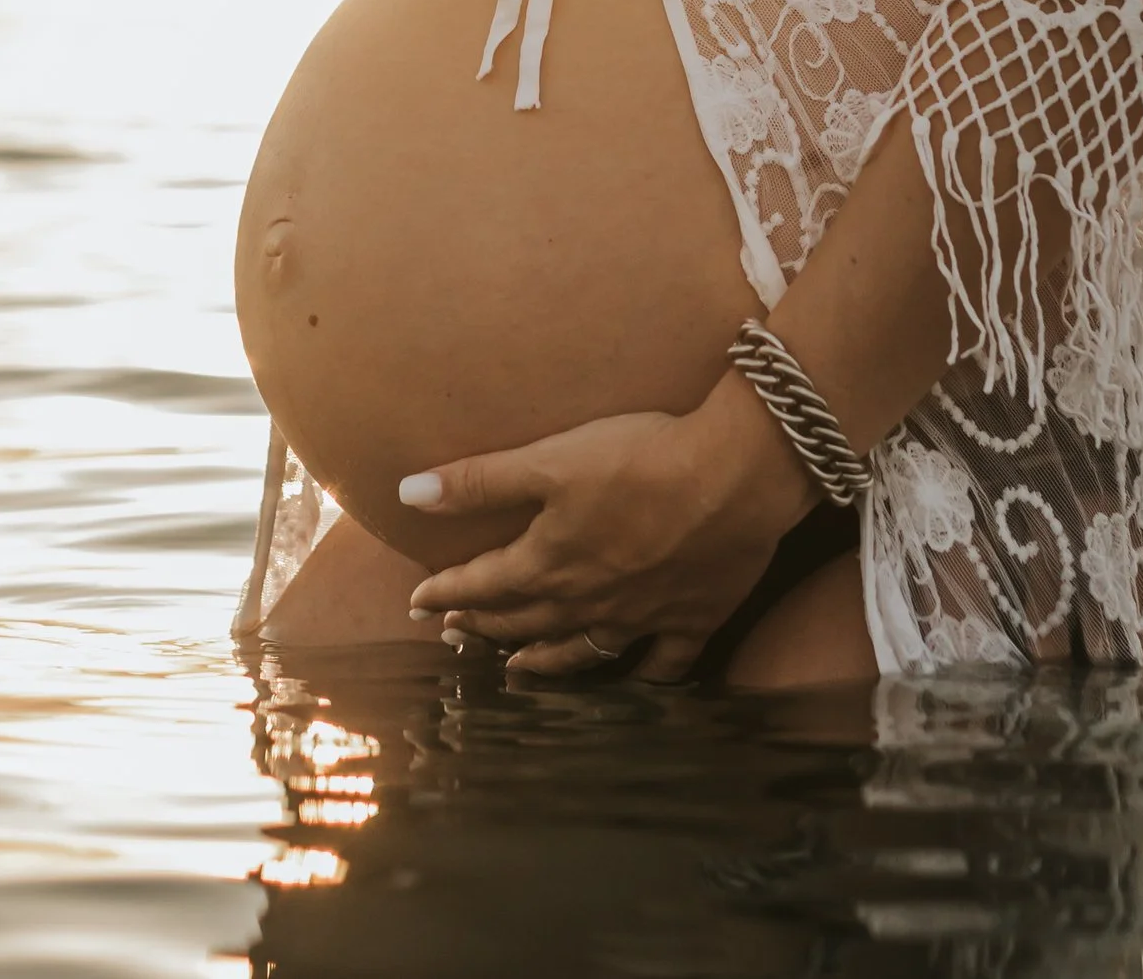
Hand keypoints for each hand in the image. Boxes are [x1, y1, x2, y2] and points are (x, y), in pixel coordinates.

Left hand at [401, 374, 818, 681]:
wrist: (735, 475)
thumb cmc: (641, 459)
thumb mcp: (551, 459)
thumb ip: (479, 480)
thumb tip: (407, 493)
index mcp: (549, 561)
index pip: (482, 583)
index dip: (446, 592)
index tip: (418, 601)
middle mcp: (587, 601)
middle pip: (524, 619)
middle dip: (484, 625)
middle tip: (456, 631)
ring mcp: (640, 618)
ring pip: (580, 651)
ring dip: (543, 661)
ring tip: (517, 669)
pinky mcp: (691, 620)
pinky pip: (662, 665)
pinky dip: (643, 678)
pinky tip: (634, 683)